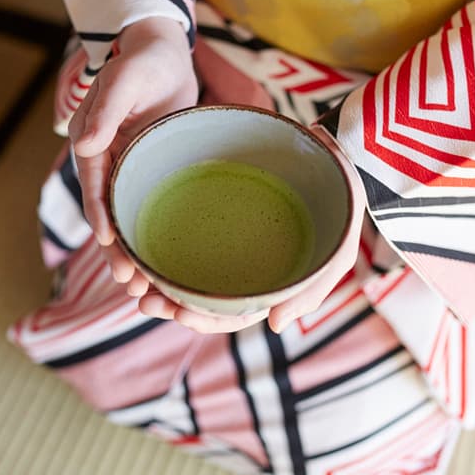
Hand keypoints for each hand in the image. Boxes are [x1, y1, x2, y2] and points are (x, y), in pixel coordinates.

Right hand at [69, 16, 197, 297]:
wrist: (164, 52)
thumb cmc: (143, 60)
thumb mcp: (125, 79)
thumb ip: (106, 109)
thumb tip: (83, 143)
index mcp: (92, 139)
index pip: (93, 185)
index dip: (100, 215)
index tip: (108, 244)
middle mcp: (106, 158)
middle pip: (108, 211)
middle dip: (116, 249)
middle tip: (129, 283)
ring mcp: (128, 167)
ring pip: (127, 215)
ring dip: (133, 250)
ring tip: (144, 289)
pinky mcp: (149, 169)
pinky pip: (146, 206)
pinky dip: (150, 234)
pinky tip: (162, 261)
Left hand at [139, 126, 367, 333]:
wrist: (339, 148)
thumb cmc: (341, 201)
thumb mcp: (339, 248)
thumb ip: (313, 288)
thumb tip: (272, 325)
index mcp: (265, 276)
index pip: (230, 312)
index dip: (205, 319)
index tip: (181, 315)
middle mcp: (240, 258)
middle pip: (200, 293)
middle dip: (171, 304)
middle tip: (144, 302)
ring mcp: (226, 234)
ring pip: (185, 266)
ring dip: (158, 279)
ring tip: (133, 280)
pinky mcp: (213, 204)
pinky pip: (182, 227)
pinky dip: (160, 241)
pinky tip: (142, 242)